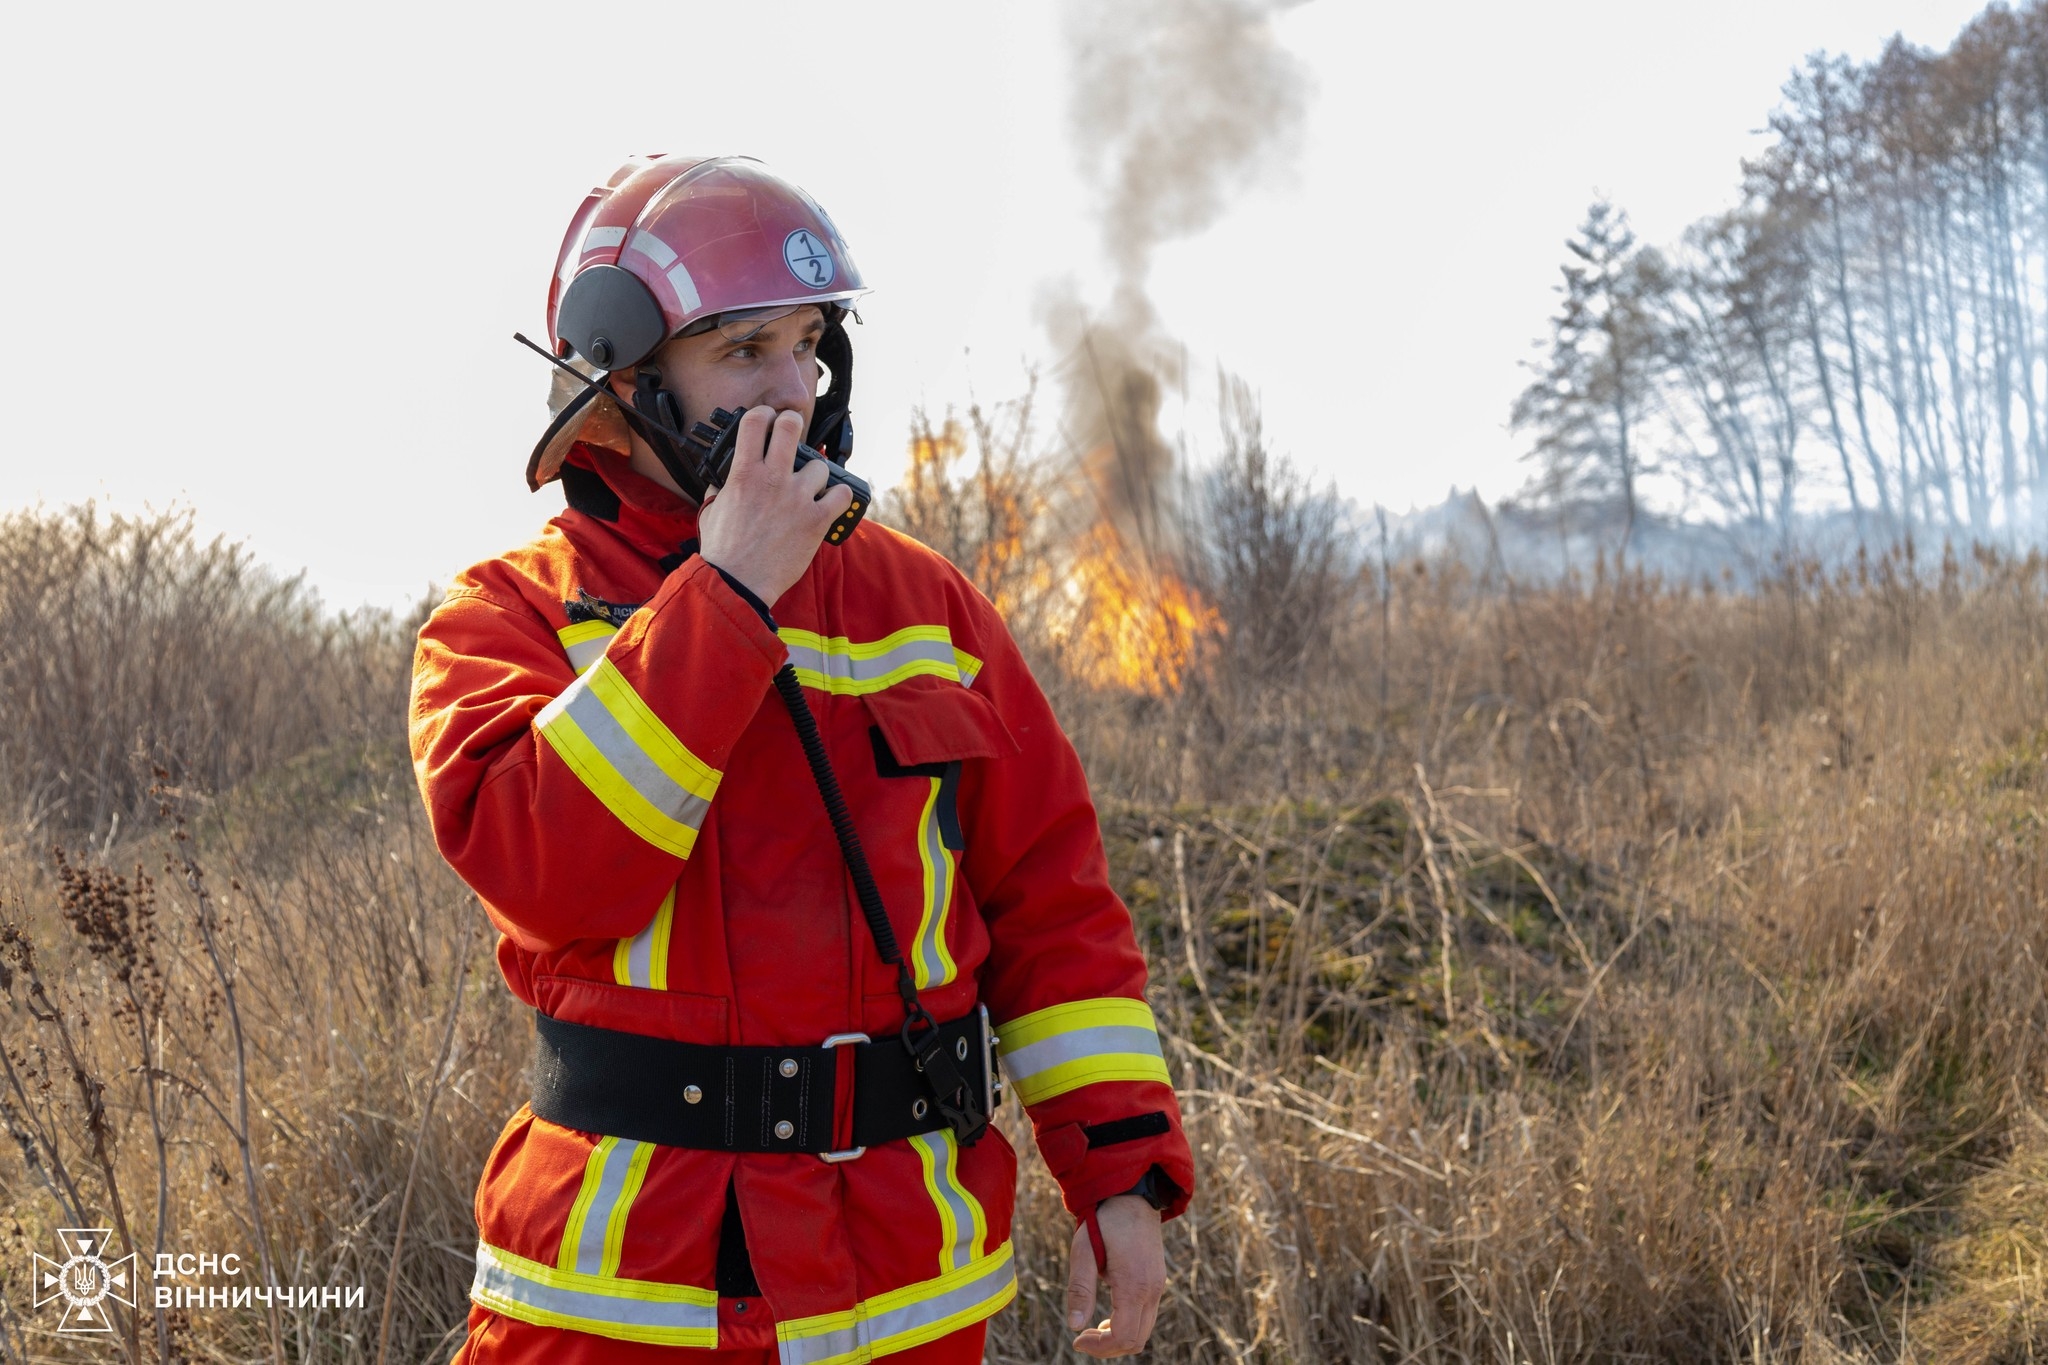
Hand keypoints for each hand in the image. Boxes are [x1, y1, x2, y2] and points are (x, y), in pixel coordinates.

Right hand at [698, 407, 853, 607]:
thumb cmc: (724, 552)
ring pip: (820, 465)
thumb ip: (720, 489)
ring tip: (809, 488)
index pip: (755, 421)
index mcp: (743, 474)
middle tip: (792, 434)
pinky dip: (839, 496)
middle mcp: (772, 479)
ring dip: (815, 474)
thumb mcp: (711, 511)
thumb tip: (721, 480)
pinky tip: (831, 502)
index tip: (767, 419)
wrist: (738, 583)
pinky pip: (842, 494)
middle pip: (791, 427)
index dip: (764, 414)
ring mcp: (797, 498)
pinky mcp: (816, 520)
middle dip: (792, 424)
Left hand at [1067, 1195, 1165, 1357]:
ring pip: (1143, 1332)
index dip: (1099, 1348)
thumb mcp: (1083, 1252)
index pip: (1122, 1337)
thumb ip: (1080, 1289)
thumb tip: (1074, 1326)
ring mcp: (1158, 1286)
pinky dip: (1128, 1326)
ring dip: (1119, 1337)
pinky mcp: (1158, 1282)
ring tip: (1093, 1330)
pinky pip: (1147, 1317)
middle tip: (1082, 1338)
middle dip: (1108, 1347)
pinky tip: (1109, 1316)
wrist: (1132, 1196)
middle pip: (1136, 1341)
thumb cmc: (1103, 1222)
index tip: (1077, 1340)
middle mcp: (1152, 1290)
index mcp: (1133, 1285)